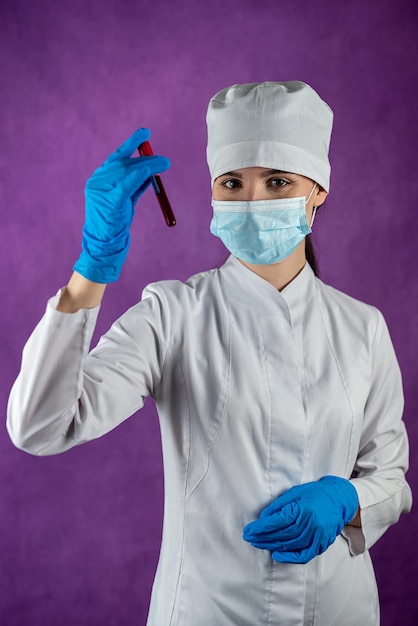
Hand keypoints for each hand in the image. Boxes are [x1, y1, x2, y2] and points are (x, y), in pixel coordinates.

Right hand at [73, 128, 169, 282]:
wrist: (103, 246)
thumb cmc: (115, 226)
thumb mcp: (125, 202)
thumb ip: (134, 185)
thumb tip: (151, 172)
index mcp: (98, 181)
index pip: (116, 157)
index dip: (131, 144)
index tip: (144, 133)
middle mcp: (98, 181)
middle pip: (124, 161)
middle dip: (144, 157)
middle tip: (162, 158)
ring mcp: (102, 188)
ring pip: (130, 169)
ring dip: (150, 164)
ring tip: (164, 163)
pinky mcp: (112, 197)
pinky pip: (132, 180)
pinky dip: (146, 173)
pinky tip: (157, 170)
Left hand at [243, 476, 358, 563]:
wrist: (340, 499)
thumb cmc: (316, 493)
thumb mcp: (295, 492)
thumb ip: (279, 505)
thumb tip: (264, 517)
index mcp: (303, 509)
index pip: (277, 522)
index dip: (261, 528)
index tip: (249, 530)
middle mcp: (311, 525)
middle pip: (282, 535)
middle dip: (263, 538)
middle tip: (249, 538)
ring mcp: (317, 536)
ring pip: (290, 545)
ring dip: (272, 546)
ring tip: (258, 544)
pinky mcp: (322, 544)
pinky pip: (304, 555)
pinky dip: (290, 557)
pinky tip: (277, 555)